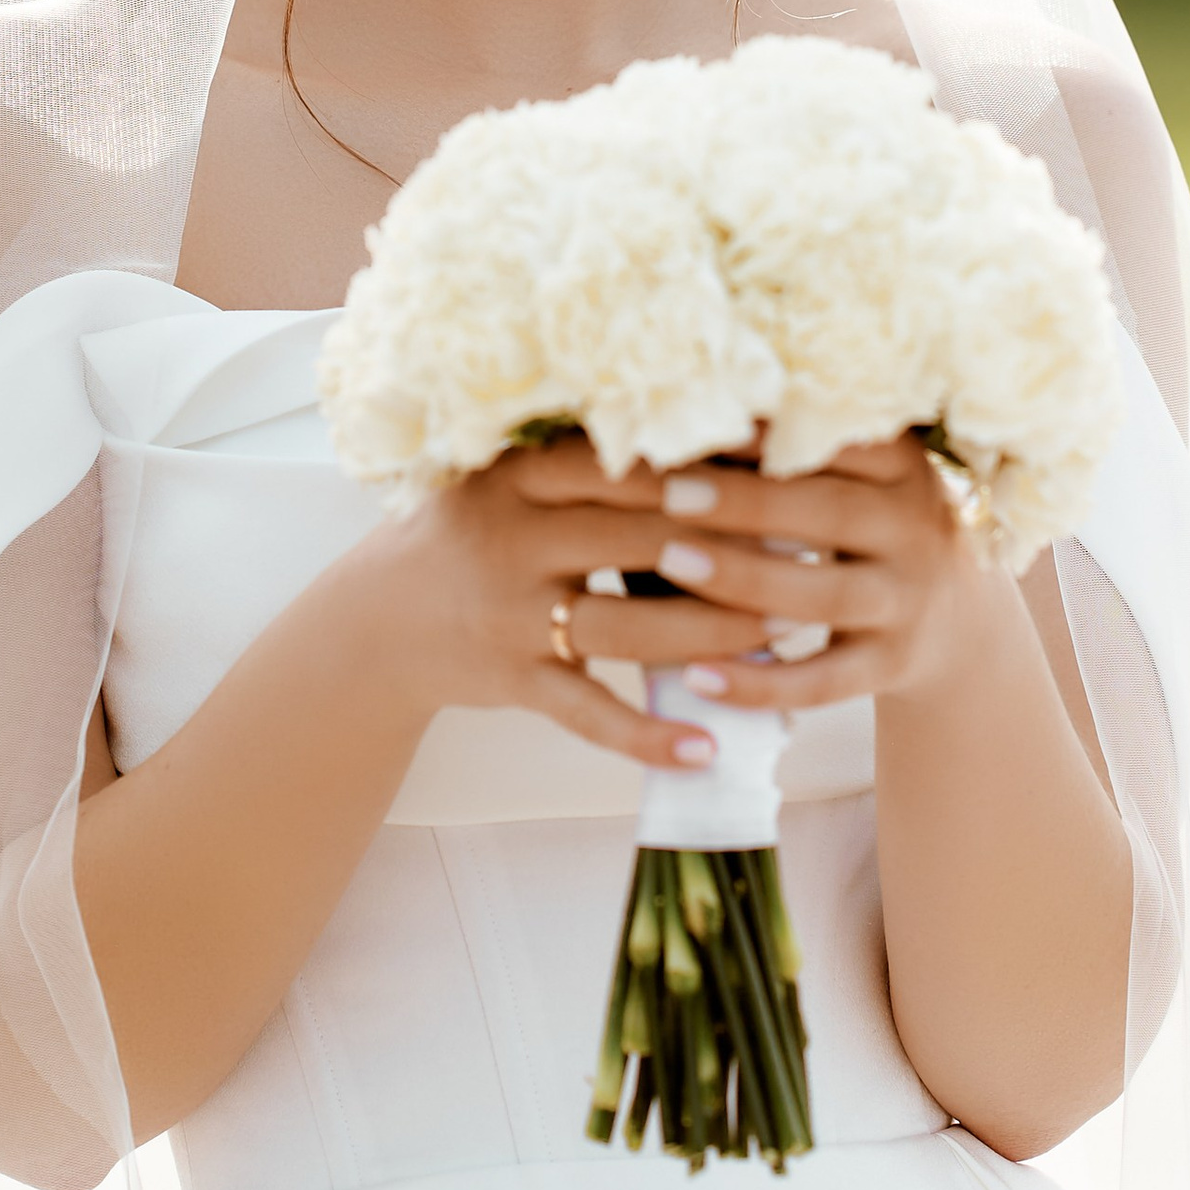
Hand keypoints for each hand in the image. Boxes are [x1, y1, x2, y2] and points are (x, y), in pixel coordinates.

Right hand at [325, 439, 778, 773]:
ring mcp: (509, 613)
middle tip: (811, 551)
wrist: (378, 617)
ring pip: (625, 629)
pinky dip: (645, 736)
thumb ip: (594, 459)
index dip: (710, 467)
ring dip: (709, 637)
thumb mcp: (512, 479)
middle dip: (731, 549)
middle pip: (639, 540)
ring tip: (783, 637)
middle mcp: (512, 537)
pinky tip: (704, 748)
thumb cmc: (476, 532)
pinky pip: (587, 712)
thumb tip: (721, 441)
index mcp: (521, 474)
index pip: (630, 465)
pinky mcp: (510, 679)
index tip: (785, 468)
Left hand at [516, 435, 999, 718]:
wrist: (961, 624)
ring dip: (744, 580)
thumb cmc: (871, 527)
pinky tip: (696, 676)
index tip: (705, 417)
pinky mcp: (890, 667)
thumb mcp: (866, 478)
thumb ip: (803, 447)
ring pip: (822, 597)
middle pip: (830, 514)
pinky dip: (758, 681)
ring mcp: (907, 603)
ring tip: (670, 561)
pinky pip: (820, 681)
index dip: (774, 431)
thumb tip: (693, 397)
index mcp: (905, 469)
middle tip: (670, 491)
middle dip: (747, 503)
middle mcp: (916, 530)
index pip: (844, 441)